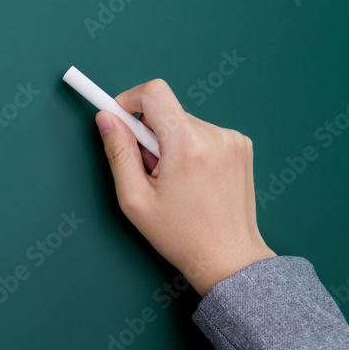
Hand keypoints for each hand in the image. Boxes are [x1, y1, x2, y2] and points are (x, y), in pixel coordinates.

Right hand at [95, 79, 276, 296]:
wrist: (227, 257)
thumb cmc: (181, 235)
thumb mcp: (134, 199)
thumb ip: (118, 153)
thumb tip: (106, 119)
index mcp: (187, 146)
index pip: (154, 92)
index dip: (129, 100)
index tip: (118, 118)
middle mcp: (215, 135)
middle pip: (167, 112)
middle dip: (149, 135)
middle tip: (149, 171)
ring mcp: (233, 139)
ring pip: (184, 122)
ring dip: (170, 143)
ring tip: (174, 181)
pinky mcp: (241, 145)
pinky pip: (203, 132)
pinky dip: (189, 148)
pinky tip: (191, 179)